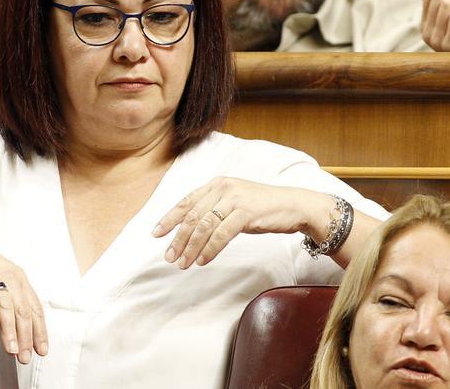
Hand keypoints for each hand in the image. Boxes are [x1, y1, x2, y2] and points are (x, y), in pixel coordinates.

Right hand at [0, 224, 47, 363]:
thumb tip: (19, 328)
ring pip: (4, 303)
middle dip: (25, 335)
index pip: (34, 307)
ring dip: (9, 329)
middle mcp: (7, 274)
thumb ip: (8, 299)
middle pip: (22, 309)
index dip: (39, 330)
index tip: (41, 351)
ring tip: (11, 349)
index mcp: (17, 277)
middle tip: (24, 357)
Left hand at [152, 177, 334, 267]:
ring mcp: (234, 199)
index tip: (156, 234)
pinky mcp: (245, 212)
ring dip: (191, 248)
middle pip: (192, 217)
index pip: (186, 202)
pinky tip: (203, 260)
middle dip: (178, 239)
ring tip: (184, 263)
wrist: (293, 205)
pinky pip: (221, 234)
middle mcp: (222, 188)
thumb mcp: (233, 204)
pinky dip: (210, 249)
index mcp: (216, 184)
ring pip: (204, 227)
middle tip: (170, 257)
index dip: (169, 219)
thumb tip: (190, 230)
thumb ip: (213, 211)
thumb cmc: (262, 208)